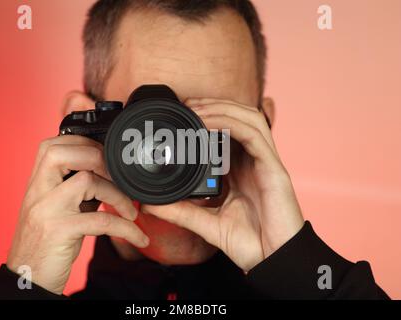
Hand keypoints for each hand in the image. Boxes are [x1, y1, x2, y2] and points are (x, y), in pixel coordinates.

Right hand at [7, 135, 148, 293]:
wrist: (28, 279)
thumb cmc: (47, 242)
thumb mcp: (58, 209)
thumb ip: (76, 189)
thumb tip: (109, 174)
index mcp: (37, 184)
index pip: (53, 146)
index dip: (84, 144)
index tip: (107, 160)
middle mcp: (38, 192)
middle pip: (62, 153)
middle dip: (99, 158)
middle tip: (119, 179)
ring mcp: (46, 210)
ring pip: (87, 181)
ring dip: (119, 195)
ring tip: (131, 212)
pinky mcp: (59, 232)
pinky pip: (101, 221)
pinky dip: (127, 228)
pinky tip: (138, 237)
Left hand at [142, 98, 303, 271]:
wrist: (274, 261)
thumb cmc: (249, 243)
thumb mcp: (207, 223)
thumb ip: (181, 212)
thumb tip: (151, 205)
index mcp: (241, 170)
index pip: (228, 131)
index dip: (209, 116)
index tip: (182, 114)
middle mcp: (254, 161)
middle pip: (239, 117)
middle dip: (213, 105)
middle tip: (186, 104)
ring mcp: (266, 162)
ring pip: (248, 118)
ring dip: (221, 108)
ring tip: (195, 109)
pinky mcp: (274, 168)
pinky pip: (254, 135)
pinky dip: (231, 123)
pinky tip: (209, 122)